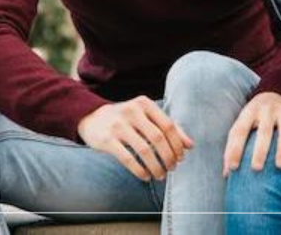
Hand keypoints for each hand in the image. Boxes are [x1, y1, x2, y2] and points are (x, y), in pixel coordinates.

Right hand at [77, 96, 193, 180]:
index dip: (177, 144)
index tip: (181, 157)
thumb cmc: (126, 118)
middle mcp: (131, 111)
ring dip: (156, 166)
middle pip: (158, 138)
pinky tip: (145, 176)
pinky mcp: (107, 140)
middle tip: (172, 168)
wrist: (91, 117)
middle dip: (168, 157)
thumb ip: (167, 127)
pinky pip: (128, 159)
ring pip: (144, 150)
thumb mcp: (145, 116)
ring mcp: (118, 126)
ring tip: (160, 175)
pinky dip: (140, 170)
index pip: (168, 125)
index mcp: (144, 103)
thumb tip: (190, 145)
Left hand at [222, 92, 280, 176]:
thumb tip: (226, 174)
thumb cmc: (255, 118)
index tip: (233, 168)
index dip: (235, 149)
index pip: (240, 131)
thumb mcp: (243, 125)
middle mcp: (267, 109)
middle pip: (264, 131)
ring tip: (280, 166)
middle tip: (256, 168)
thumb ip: (233, 147)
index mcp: (249, 112)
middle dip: (260, 150)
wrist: (277, 93)